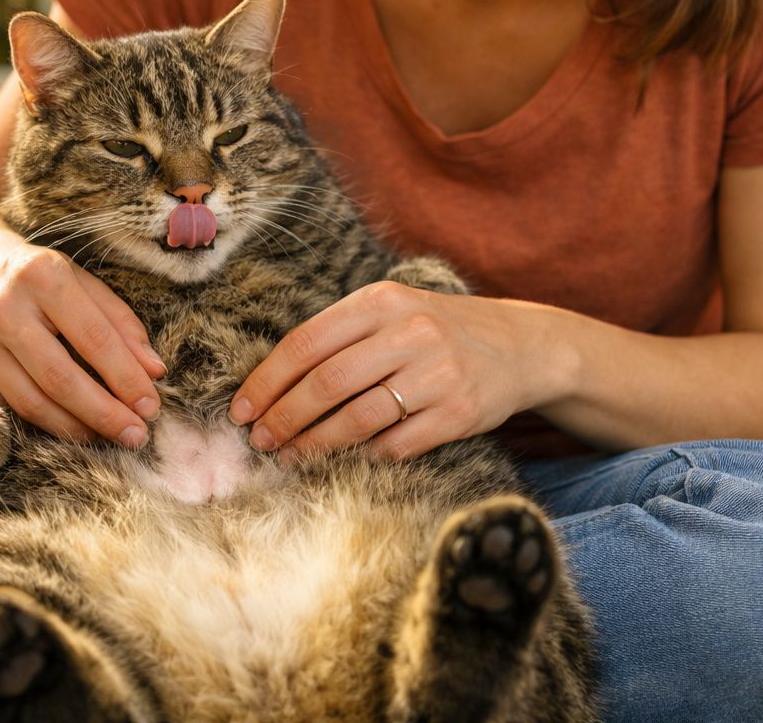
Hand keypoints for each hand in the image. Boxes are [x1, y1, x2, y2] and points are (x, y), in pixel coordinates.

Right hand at [0, 241, 165, 445]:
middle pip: (60, 378)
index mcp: (43, 276)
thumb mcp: (83, 283)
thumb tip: (154, 372)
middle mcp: (5, 309)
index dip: (126, 377)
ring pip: (32, 402)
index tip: (150, 406)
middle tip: (136, 434)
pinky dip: (48, 424)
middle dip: (104, 413)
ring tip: (110, 438)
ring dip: (77, 428)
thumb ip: (121, 324)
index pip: (94, 338)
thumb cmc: (39, 278)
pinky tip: (75, 428)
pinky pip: (12, 408)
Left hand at [229, 281, 555, 461]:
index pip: (307, 343)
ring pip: (358, 418)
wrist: (522, 346)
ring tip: (288, 457)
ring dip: (314, 444)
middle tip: (260, 441)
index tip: (241, 410)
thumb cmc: (438, 332)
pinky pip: (397, 444)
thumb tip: (271, 384)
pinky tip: (342, 462)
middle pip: (326, 382)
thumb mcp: (393, 311)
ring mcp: (438, 373)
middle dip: (283, 417)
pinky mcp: (460, 413)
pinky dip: (363, 457)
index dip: (267, 381)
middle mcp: (411, 332)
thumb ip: (342, 336)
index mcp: (383, 301)